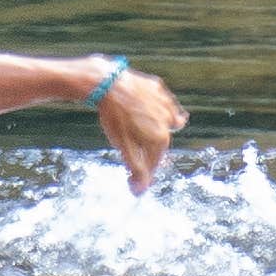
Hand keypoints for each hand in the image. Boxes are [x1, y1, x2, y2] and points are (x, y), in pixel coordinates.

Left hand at [95, 60, 185, 189]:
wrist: (107, 82)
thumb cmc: (115, 117)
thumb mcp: (124, 147)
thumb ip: (135, 169)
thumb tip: (140, 192)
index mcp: (161, 137)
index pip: (154, 162)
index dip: (144, 172)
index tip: (133, 178)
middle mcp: (168, 120)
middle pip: (160, 142)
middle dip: (149, 150)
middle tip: (135, 153)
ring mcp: (164, 102)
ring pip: (166, 121)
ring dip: (157, 129)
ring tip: (143, 132)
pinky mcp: (157, 87)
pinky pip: (162, 102)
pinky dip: (157, 109)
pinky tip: (146, 110)